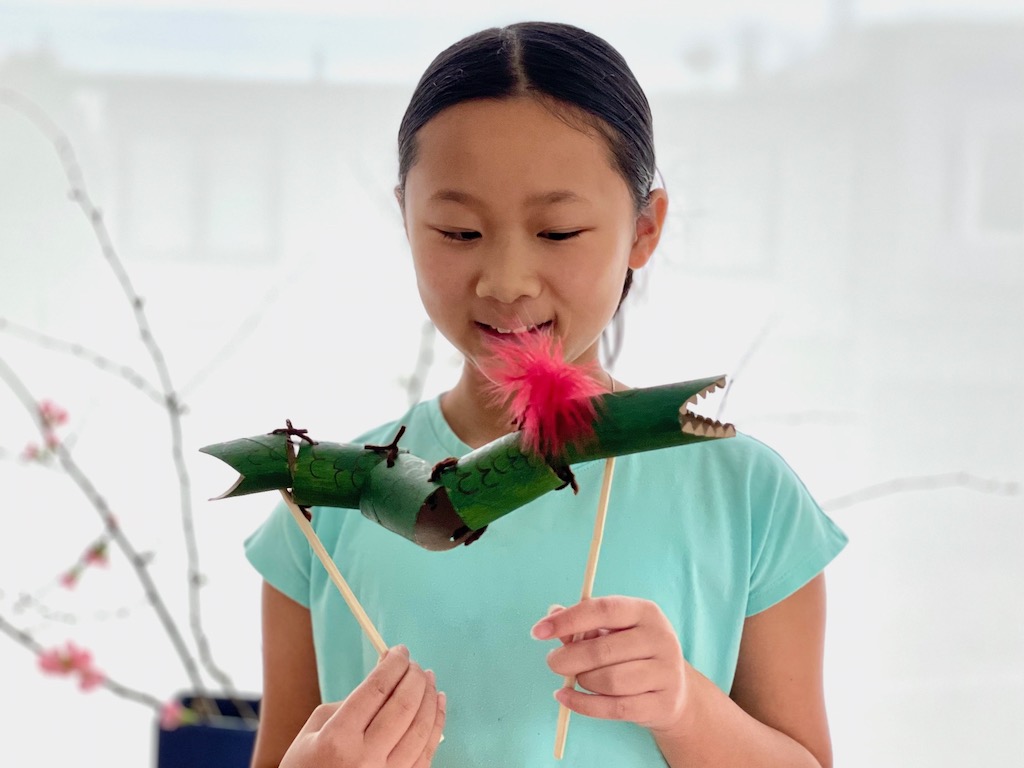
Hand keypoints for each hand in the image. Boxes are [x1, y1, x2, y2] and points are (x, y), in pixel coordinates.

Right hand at [280, 645, 445, 767]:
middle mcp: (366, 758)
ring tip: (428, 678)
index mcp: (338, 739)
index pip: (376, 689)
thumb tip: (385, 678)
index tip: (399, 651)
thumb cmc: (307, 767)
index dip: (393, 665)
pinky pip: (428, 750)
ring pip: (421, 727)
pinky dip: (437, 722)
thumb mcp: (312, 731)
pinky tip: (437, 703)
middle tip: (413, 664)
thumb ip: (348, 703)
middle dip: (413, 677)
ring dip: (429, 696)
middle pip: (403, 705)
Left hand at [531, 597, 690, 735]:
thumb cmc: (633, 653)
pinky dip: (583, 705)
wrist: (674, 690)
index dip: (568, 620)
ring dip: (582, 681)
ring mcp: (666, 672)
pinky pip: (615, 708)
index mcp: (646, 612)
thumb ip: (582, 624)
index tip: (538, 631)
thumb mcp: (612, 631)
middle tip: (552, 662)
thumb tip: (552, 614)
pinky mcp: (663, 704)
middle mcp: (660, 638)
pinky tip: (566, 698)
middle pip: (603, 650)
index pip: (603, 609)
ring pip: (609, 681)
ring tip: (575, 679)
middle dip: (568, 658)